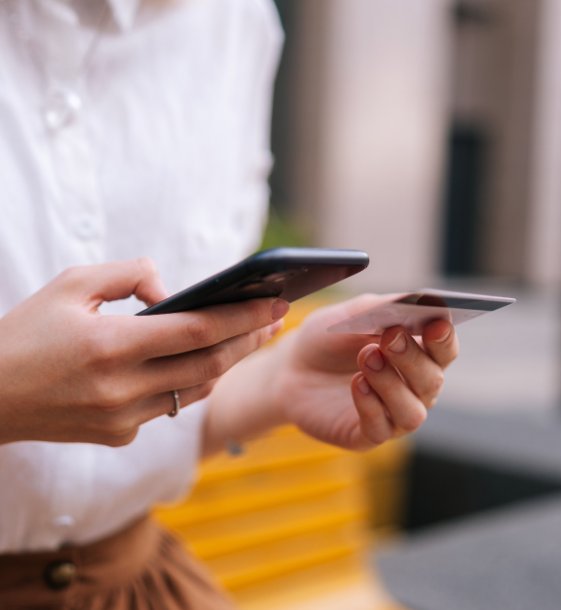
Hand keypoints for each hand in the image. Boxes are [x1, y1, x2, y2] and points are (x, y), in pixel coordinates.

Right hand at [0, 258, 287, 446]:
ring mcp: (122, 419)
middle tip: (276, 318)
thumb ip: (129, 276)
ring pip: (197, 388)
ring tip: (251, 336)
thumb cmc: (26, 332)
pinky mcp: (119, 435)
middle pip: (211, 364)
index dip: (243, 316)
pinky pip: (171, 405)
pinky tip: (206, 362)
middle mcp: (121, 388)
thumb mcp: (71, 285)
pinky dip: (192, 380)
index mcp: (110, 346)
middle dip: (251, 339)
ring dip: (229, 361)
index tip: (275, 303)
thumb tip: (173, 293)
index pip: (198, 330)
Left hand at [205, 294, 457, 453]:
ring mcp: (391, 415)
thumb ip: (382, 309)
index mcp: (418, 355)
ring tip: (367, 357)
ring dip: (392, 383)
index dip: (444, 338)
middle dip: (412, 356)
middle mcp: (413, 389)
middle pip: (431, 380)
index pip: (444, 350)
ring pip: (411, 411)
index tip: (436, 323)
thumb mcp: (350, 314)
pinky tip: (357, 383)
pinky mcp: (365, 436)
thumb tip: (417, 301)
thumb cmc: (328, 338)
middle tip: (389, 336)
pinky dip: (371, 406)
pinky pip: (380, 429)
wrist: (290, 368)